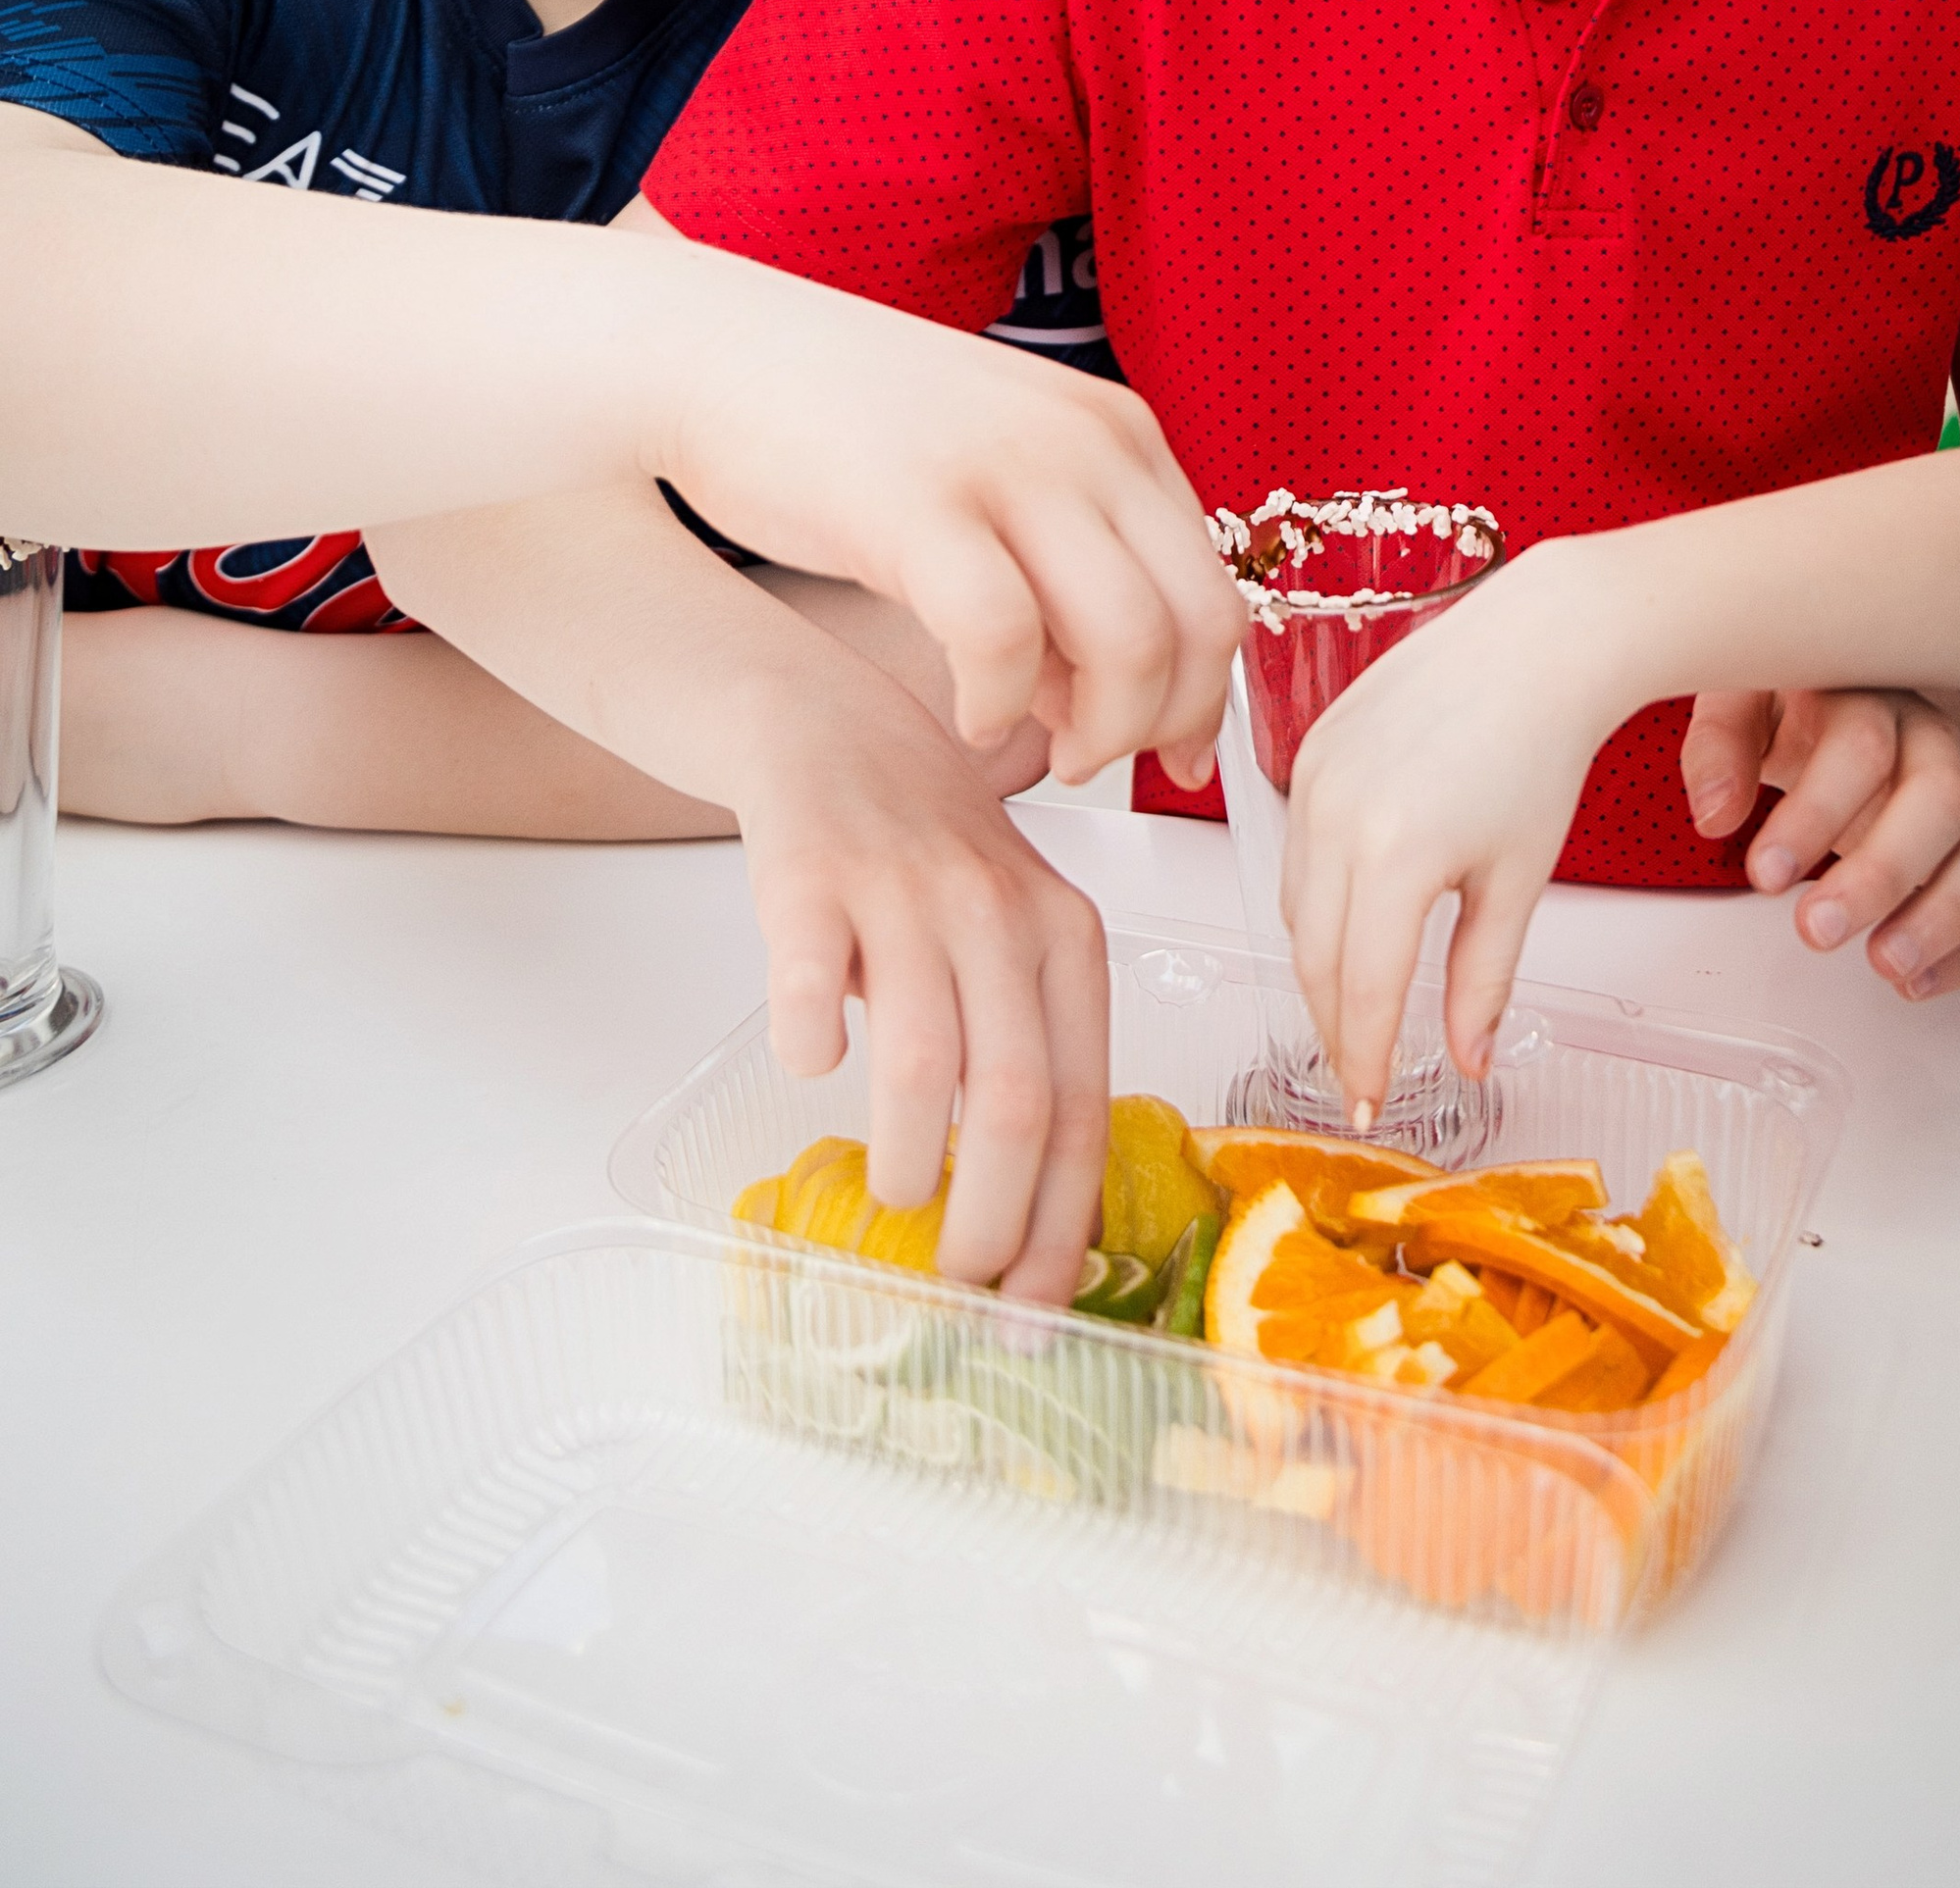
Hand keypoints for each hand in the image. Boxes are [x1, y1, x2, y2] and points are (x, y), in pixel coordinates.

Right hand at [646, 231, 1242, 785]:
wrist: (715, 352)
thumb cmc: (845, 429)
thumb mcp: (997, 476)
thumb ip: (1062, 569)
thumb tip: (1094, 694)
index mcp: (1116, 432)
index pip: (1214, 591)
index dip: (1201, 695)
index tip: (1169, 756)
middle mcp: (1086, 440)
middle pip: (1195, 625)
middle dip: (1161, 724)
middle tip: (1092, 763)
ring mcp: (1008, 467)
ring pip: (1130, 641)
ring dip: (1098, 730)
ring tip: (1034, 748)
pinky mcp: (921, 503)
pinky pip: (1006, 640)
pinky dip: (1000, 707)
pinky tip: (969, 715)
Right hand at [730, 638, 1112, 1301]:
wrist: (824, 720)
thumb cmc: (923, 847)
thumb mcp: (1010, 927)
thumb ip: (1027, 1036)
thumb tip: (1027, 1211)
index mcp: (1065, 935)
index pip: (1082, 1104)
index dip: (1060, 1221)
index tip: (1038, 1307)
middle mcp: (998, 910)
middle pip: (1016, 1101)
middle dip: (991, 1224)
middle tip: (959, 1287)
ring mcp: (905, 890)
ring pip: (924, 1063)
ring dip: (910, 1160)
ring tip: (894, 1198)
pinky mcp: (810, 874)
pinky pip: (808, 986)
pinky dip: (809, 1046)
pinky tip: (809, 1071)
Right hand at [1280, 545, 1616, 1122]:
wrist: (1536, 642)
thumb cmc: (1540, 746)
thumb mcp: (1518, 881)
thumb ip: (1482, 980)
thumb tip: (1468, 1060)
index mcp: (1396, 855)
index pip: (1362, 990)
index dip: (1364, 1058)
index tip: (1372, 1104)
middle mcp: (1337, 814)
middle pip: (1312, 957)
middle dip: (1335, 1025)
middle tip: (1363, 1071)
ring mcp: (1313, 778)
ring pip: (1292, 906)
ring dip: (1319, 965)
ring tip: (1358, 1007)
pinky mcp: (1306, 750)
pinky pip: (1293, 850)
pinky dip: (1313, 900)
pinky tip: (1349, 922)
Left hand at [1685, 687, 1959, 996]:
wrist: (1850, 702)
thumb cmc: (1795, 707)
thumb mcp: (1740, 702)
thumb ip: (1720, 746)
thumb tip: (1716, 813)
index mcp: (1868, 696)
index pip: (1862, 745)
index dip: (1818, 813)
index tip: (1766, 874)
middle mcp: (1930, 740)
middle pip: (1941, 797)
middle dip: (1884, 874)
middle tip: (1819, 930)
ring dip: (1947, 915)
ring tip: (1884, 964)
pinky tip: (1917, 980)